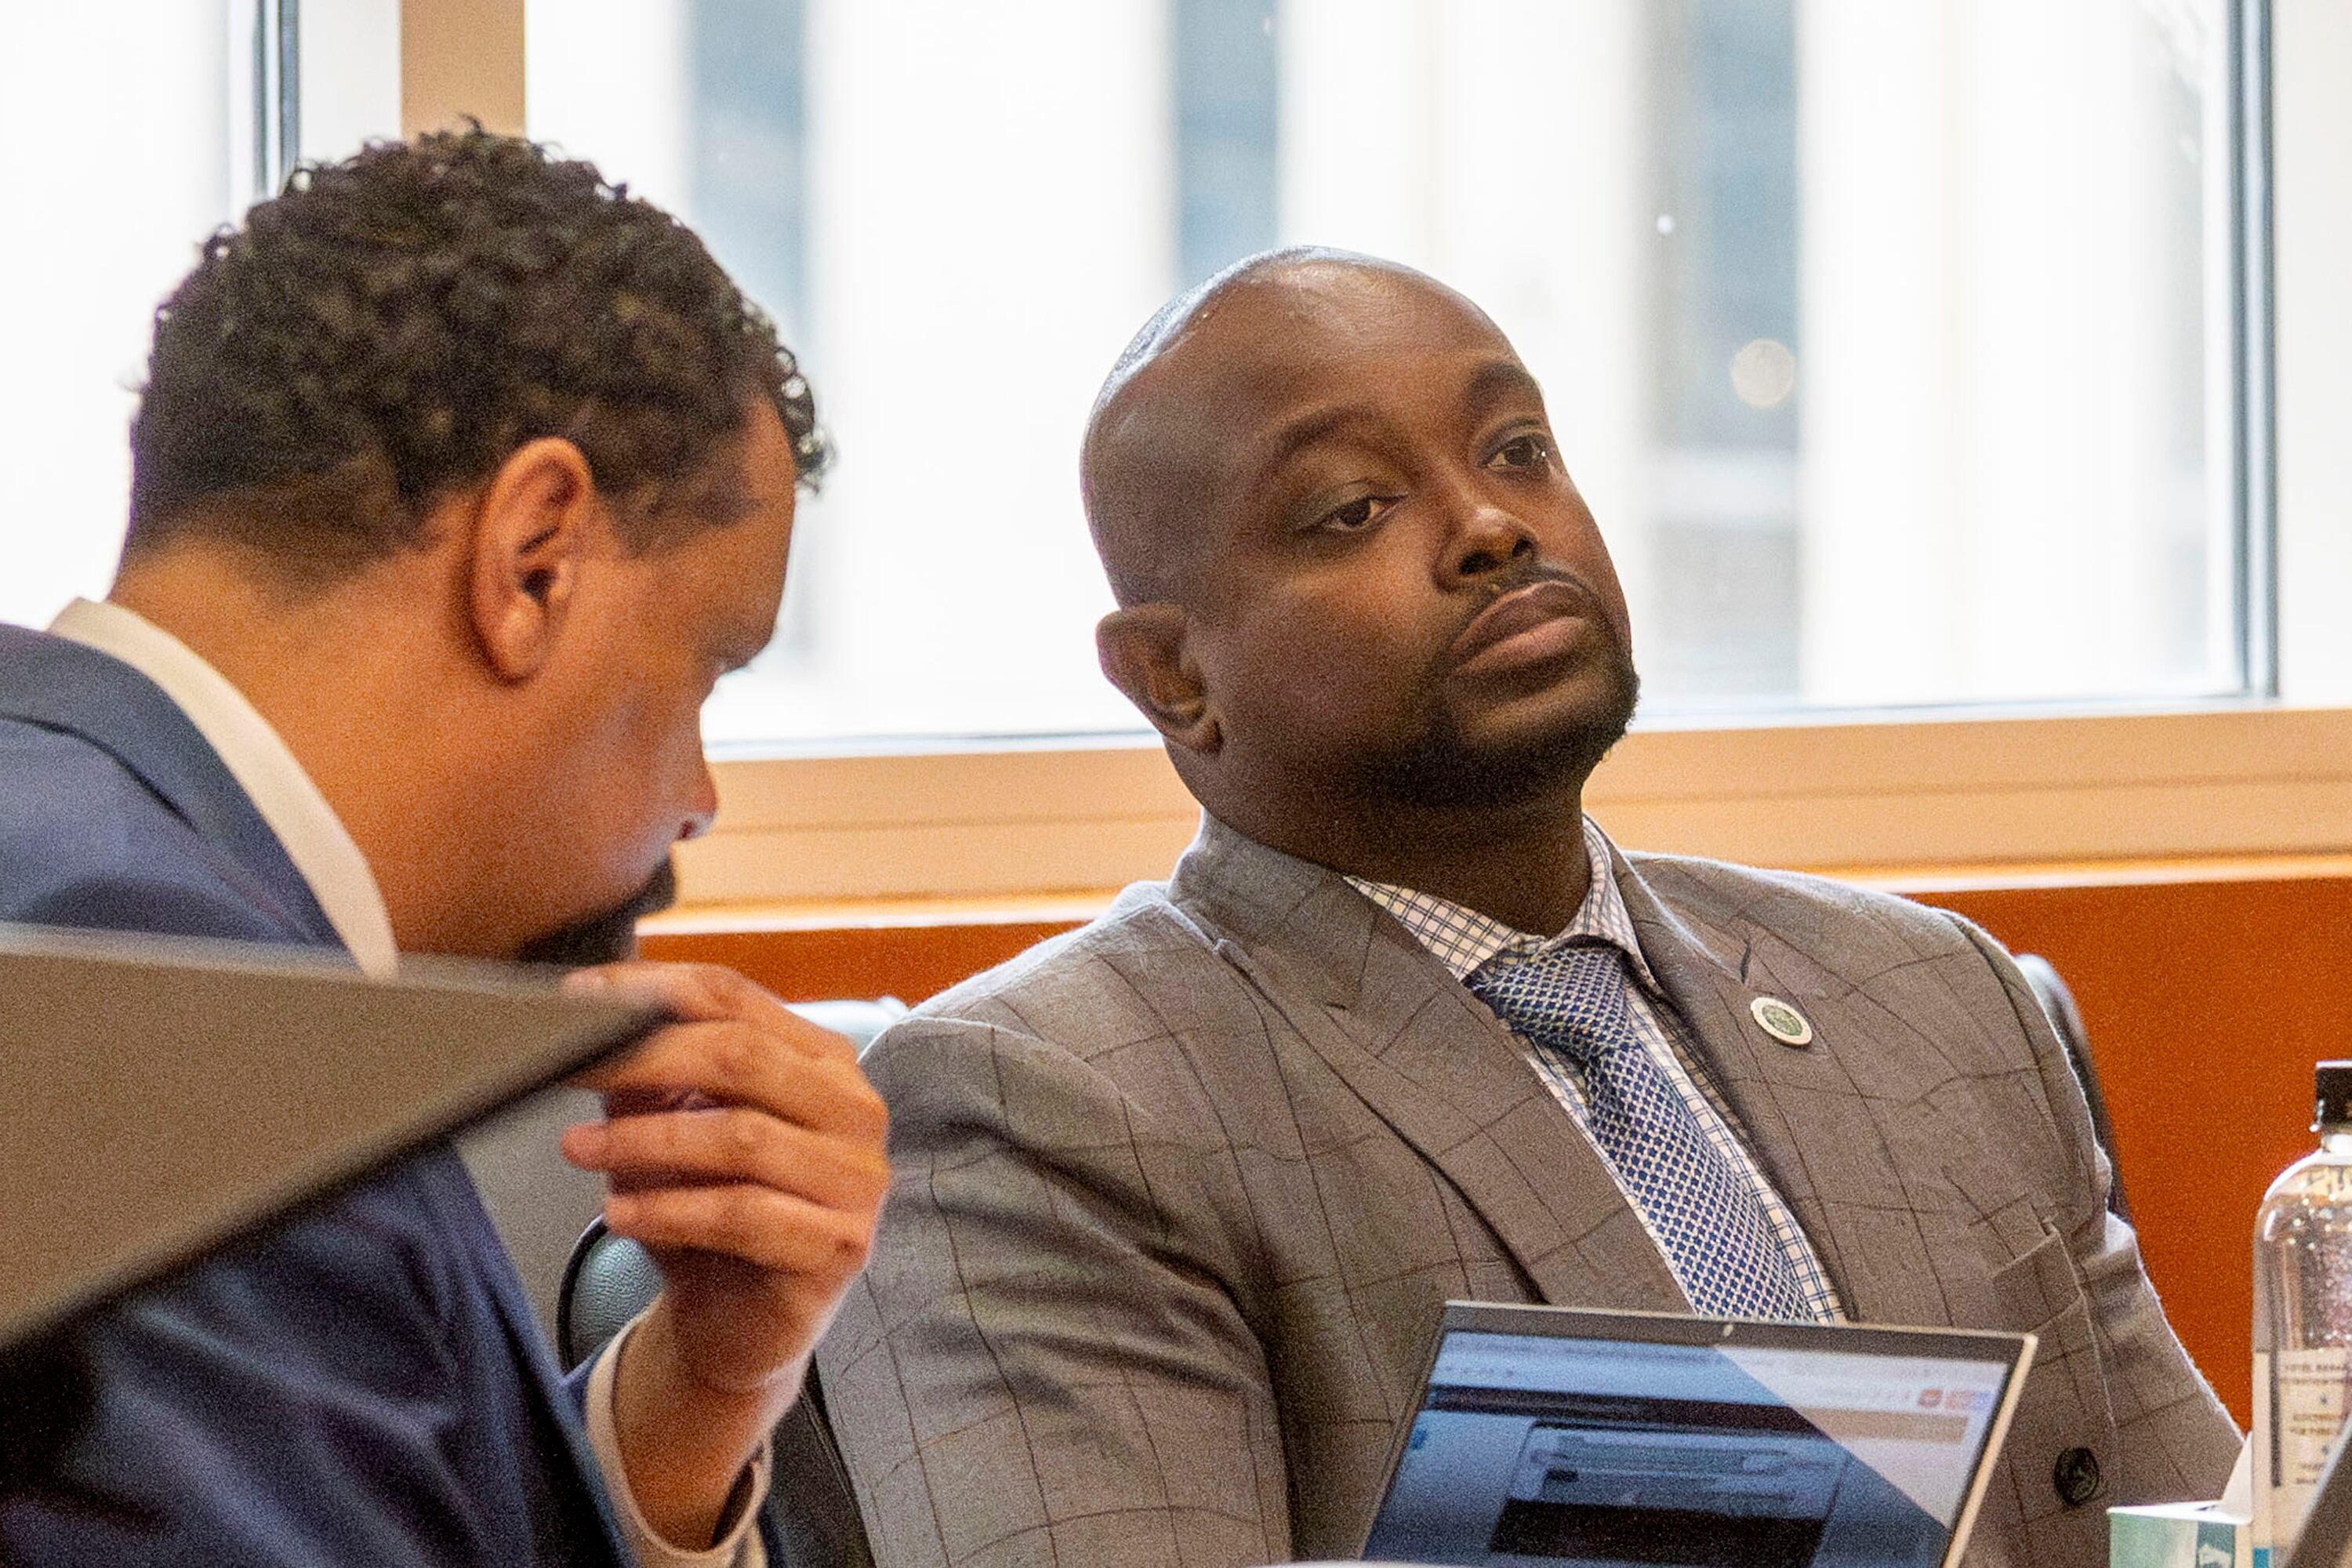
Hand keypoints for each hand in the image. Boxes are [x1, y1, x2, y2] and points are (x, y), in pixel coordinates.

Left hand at [557, 961, 889, 1543]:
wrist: (736, 1324)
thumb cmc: (708, 1213)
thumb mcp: (672, 1129)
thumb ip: (648, 1076)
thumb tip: (590, 1020)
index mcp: (820, 1059)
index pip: (734, 997)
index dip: (651, 990)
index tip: (578, 1000)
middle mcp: (854, 1107)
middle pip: (742, 1055)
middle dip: (643, 1058)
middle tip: (567, 1070)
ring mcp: (857, 1178)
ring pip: (742, 1136)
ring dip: (645, 1140)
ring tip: (579, 1149)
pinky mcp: (841, 1245)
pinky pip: (745, 1214)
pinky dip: (670, 1210)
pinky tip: (619, 1214)